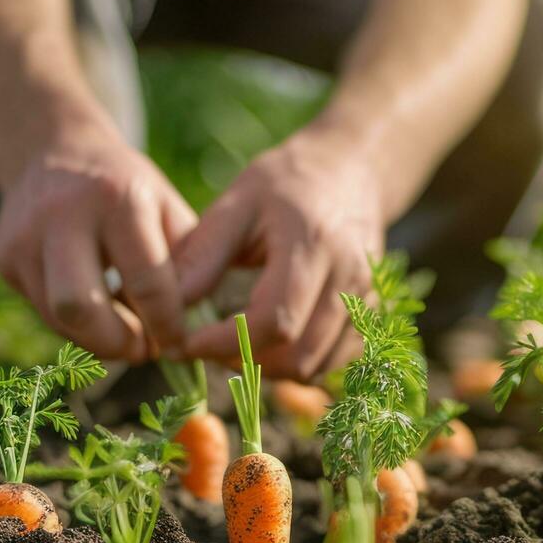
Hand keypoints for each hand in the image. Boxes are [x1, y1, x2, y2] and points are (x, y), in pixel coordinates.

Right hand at [0, 116, 196, 361]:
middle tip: (142, 350)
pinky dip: (73, 324)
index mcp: (117, 198)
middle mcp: (62, 213)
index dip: (166, 325)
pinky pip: (41, 310)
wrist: (59, 151)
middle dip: (116, 343)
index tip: (176, 343)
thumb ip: (189, 264)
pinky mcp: (3, 255)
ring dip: (96, 340)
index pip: (146, 282)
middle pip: (80, 307)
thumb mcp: (169, 209)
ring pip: (57, 318)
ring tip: (124, 332)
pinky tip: (95, 309)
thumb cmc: (129, 191)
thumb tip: (195, 328)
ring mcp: (24, 235)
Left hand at [176, 131, 386, 380]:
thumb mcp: (238, 202)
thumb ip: (203, 253)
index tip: (187, 344)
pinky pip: (336, 363)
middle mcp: (349, 277)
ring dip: (271, 370)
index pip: (273, 320)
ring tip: (236, 345)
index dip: (226, 343)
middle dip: (245, 362)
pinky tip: (271, 345)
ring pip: (317, 366)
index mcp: (311, 244)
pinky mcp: (373, 314)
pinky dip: (300, 365)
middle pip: (299, 354)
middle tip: (209, 347)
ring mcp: (367, 299)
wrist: (351, 172)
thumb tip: (169, 304)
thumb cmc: (285, 184)